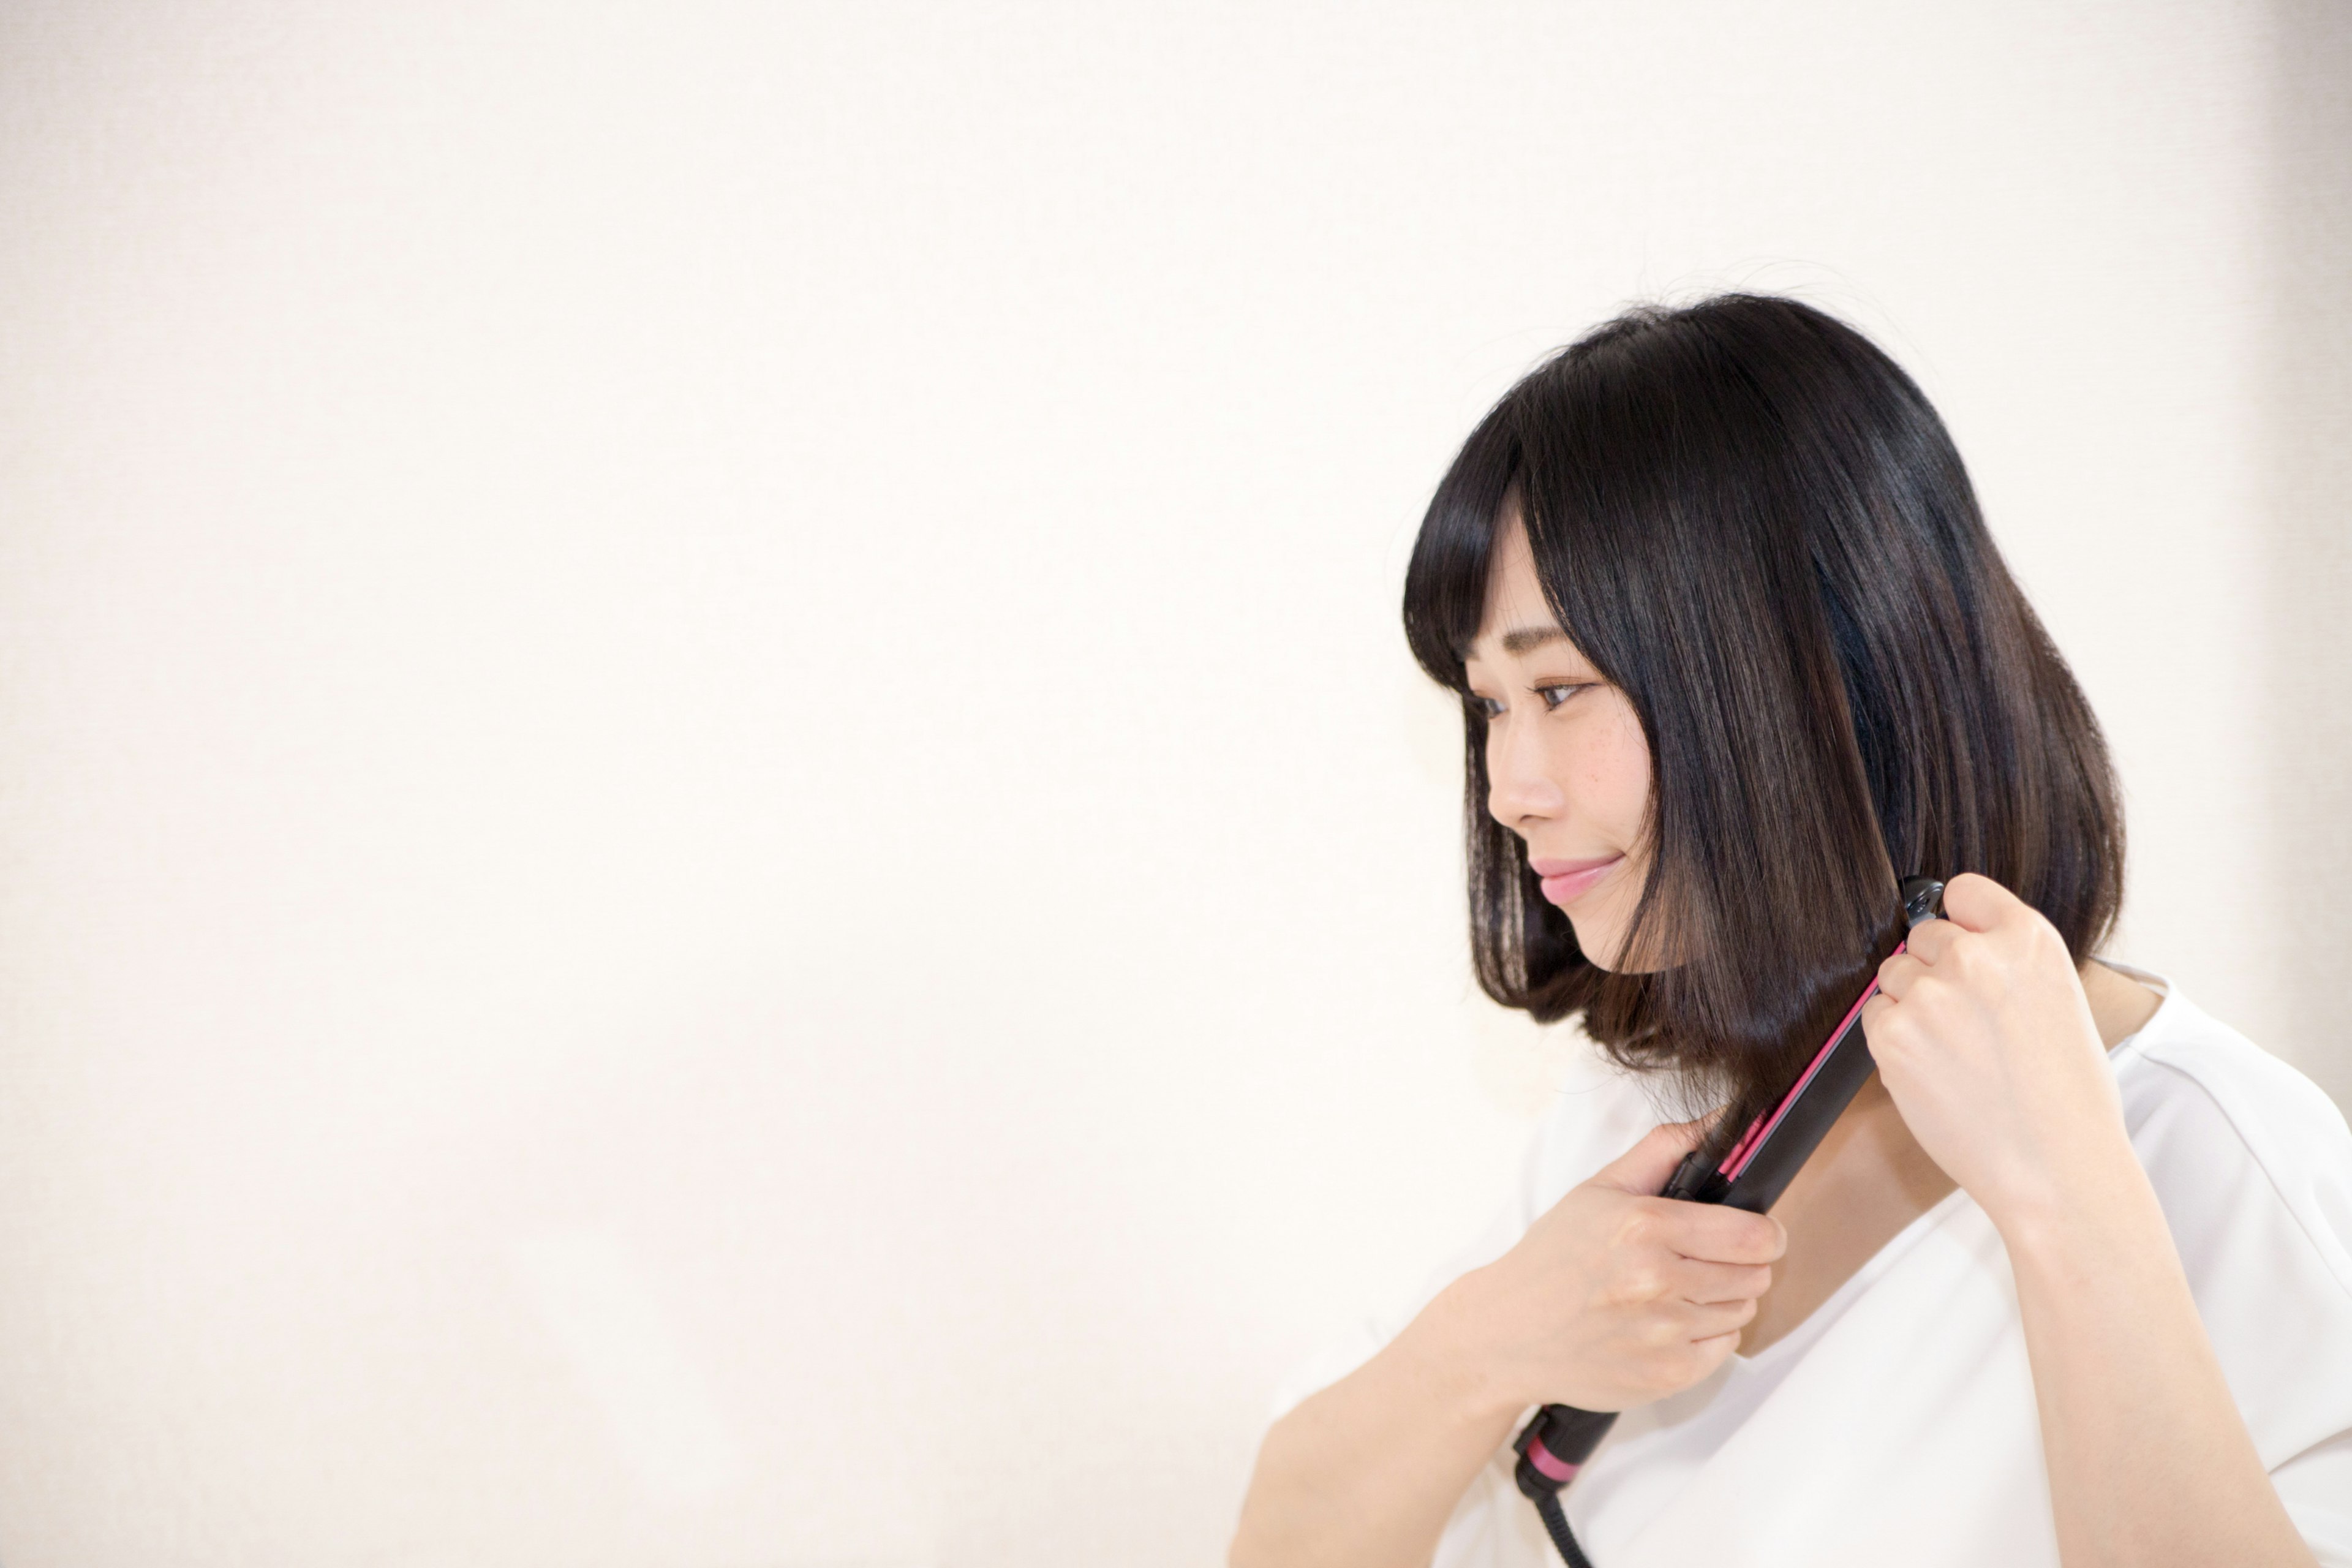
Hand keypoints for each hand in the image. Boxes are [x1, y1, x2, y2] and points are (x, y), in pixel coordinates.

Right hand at [1450, 1122, 1785, 1413]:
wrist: (1508, 1332)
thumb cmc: (1553, 1259)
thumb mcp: (1600, 1189)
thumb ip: (1664, 1150)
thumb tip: (1721, 1120)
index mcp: (1643, 1227)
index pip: (1754, 1235)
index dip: (1765, 1232)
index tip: (1756, 1233)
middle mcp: (1656, 1281)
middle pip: (1756, 1274)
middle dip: (1742, 1264)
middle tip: (1705, 1261)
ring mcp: (1663, 1334)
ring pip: (1742, 1310)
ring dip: (1723, 1299)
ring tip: (1680, 1292)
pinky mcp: (1667, 1375)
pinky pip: (1724, 1348)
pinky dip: (1706, 1335)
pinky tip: (1669, 1323)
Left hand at [1860, 872, 2134, 1232]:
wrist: (2057, 1169)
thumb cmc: (2068, 1098)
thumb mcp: (2060, 1001)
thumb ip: (2008, 962)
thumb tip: (1956, 940)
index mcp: (2029, 939)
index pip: (1964, 891)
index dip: (1962, 920)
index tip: (1964, 942)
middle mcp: (1976, 956)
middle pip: (1923, 936)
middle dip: (1936, 971)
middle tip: (1968, 1024)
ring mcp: (1929, 995)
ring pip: (1894, 976)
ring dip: (1911, 1005)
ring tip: (1957, 1054)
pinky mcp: (1893, 1035)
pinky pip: (1874, 1017)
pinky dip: (1894, 1041)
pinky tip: (1936, 1073)